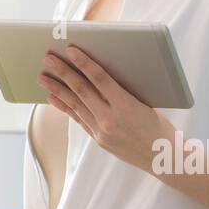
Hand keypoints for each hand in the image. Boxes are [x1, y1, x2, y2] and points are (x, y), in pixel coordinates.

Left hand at [37, 44, 179, 173]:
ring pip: (75, 105)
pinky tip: (53, 97)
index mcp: (126, 106)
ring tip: (42, 77)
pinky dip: (65, 106)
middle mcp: (110, 119)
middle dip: (63, 72)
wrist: (165, 160)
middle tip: (48, 58)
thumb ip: (123, 90)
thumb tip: (99, 72)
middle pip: (82, 90)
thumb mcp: (146, 103)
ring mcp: (102, 131)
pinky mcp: (99, 139)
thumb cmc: (160, 126)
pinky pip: (78, 119)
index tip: (71, 49)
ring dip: (57, 89)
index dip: (84, 62)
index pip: (100, 79)